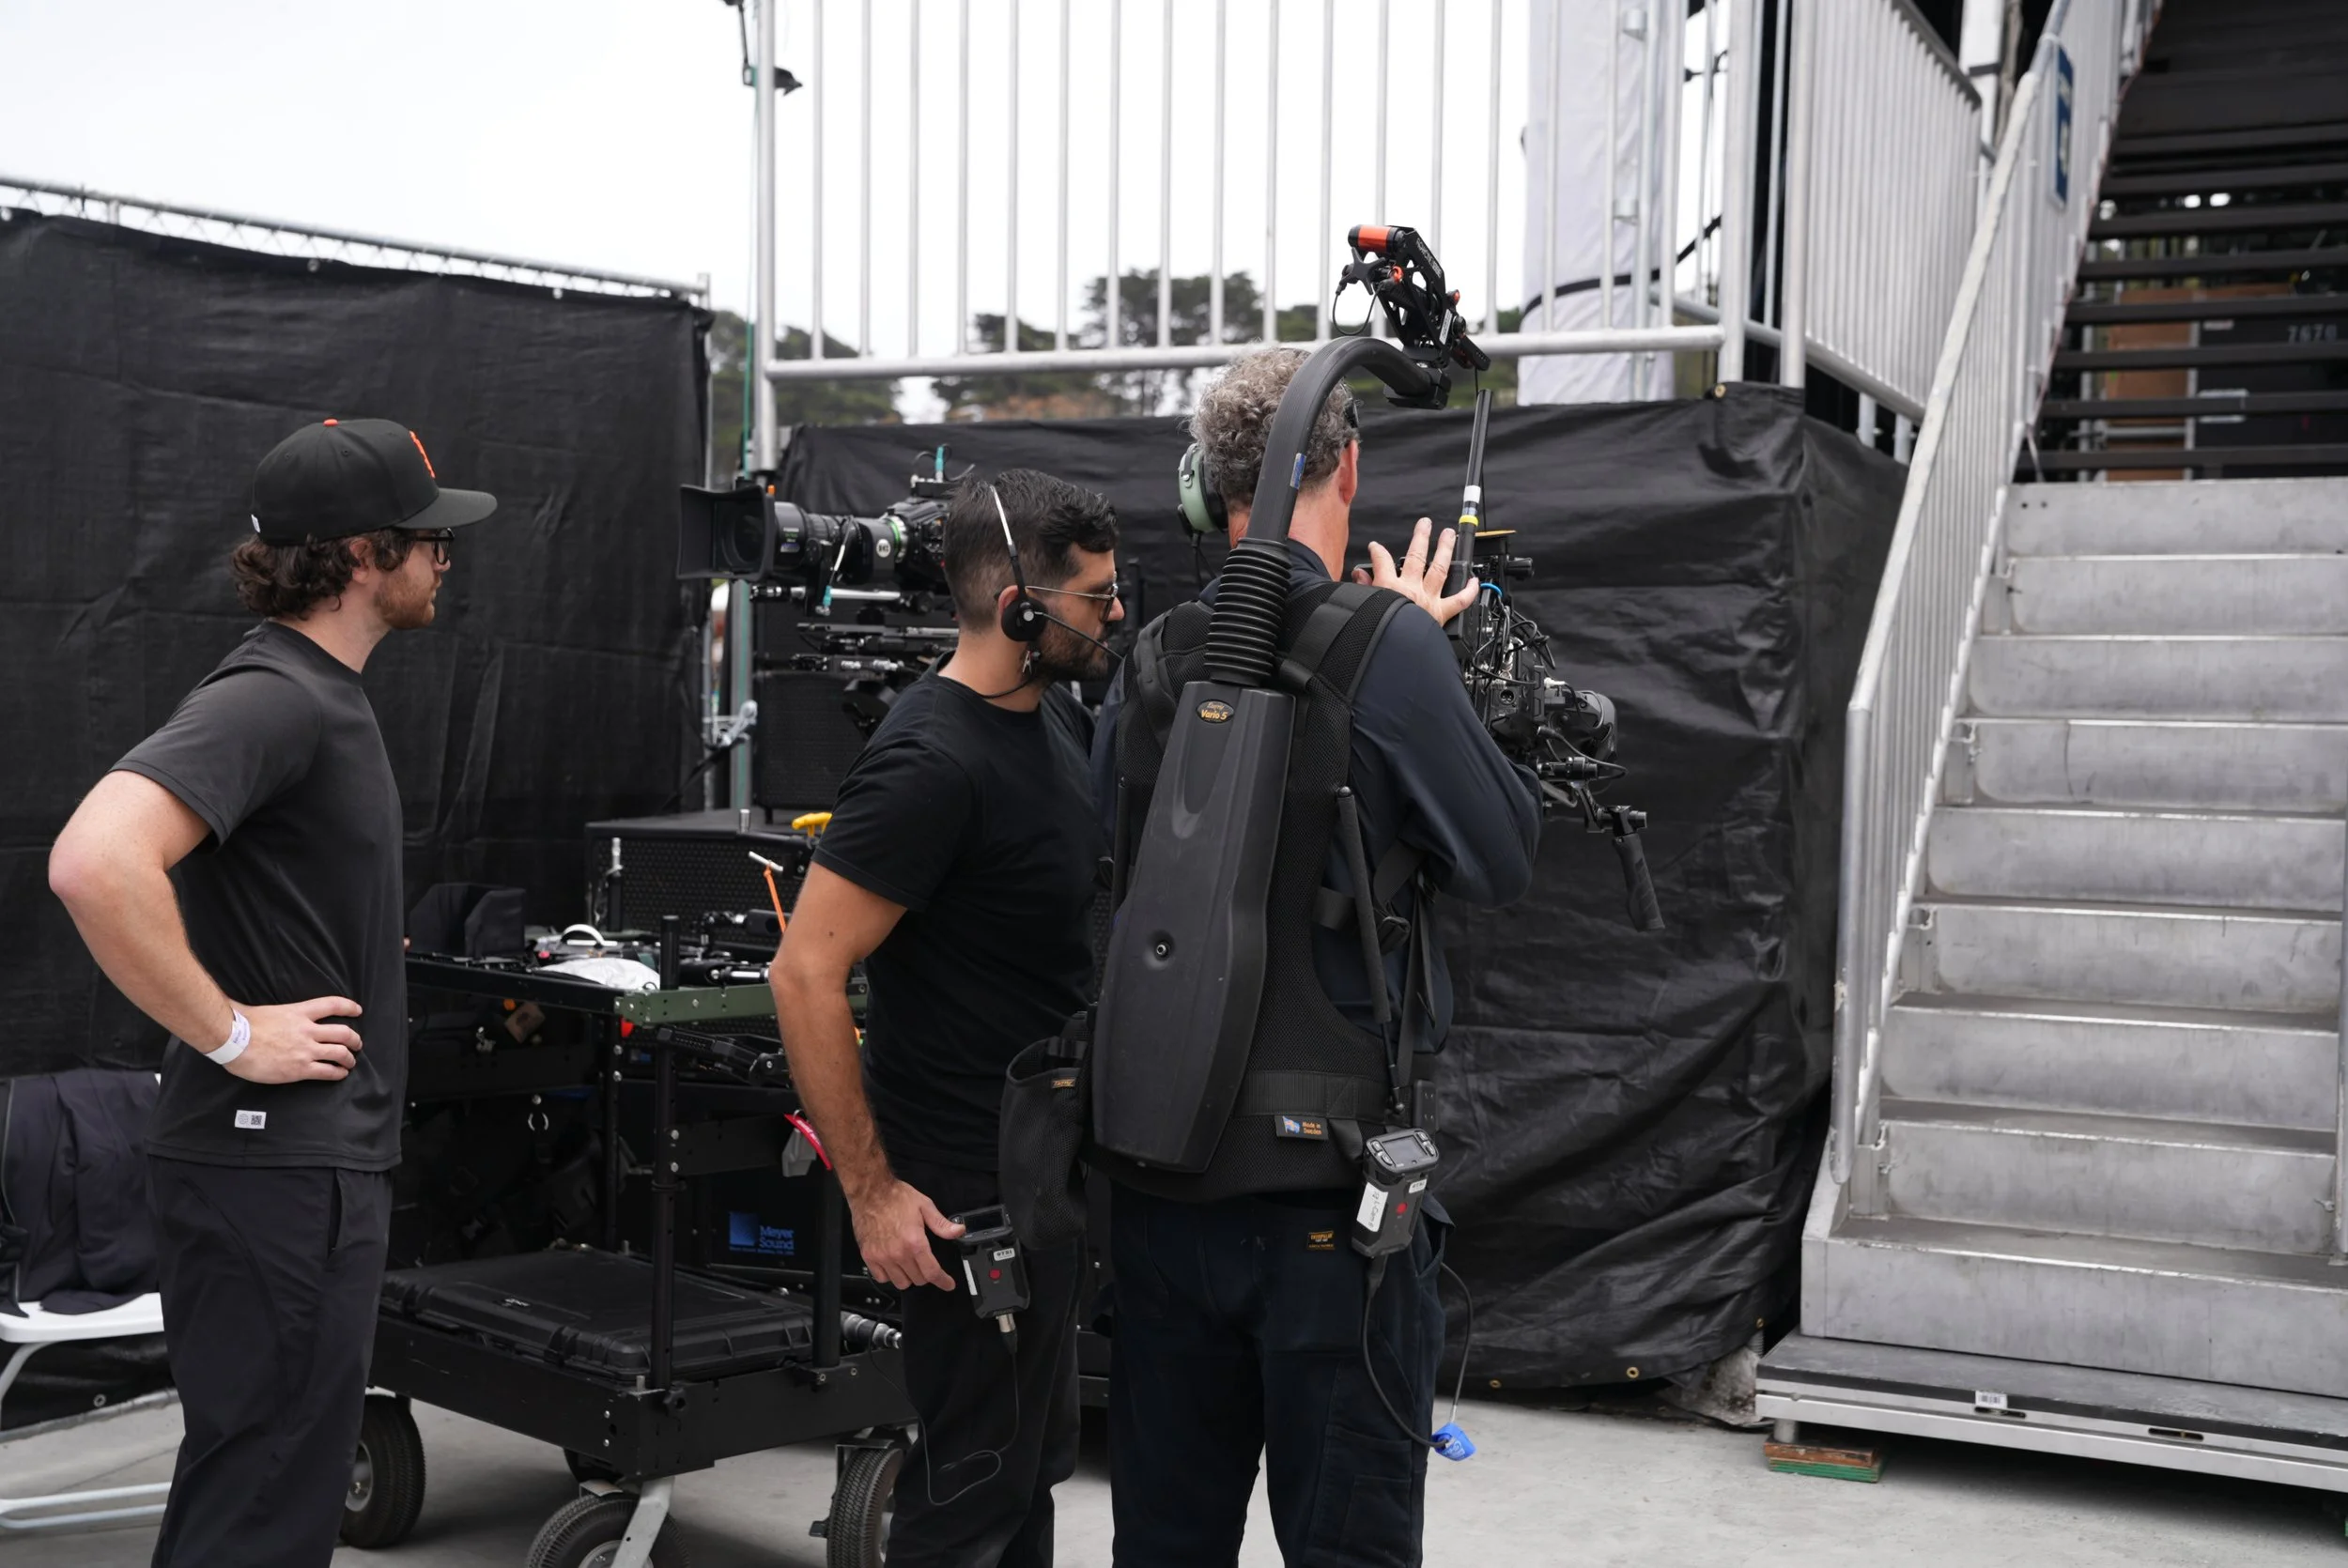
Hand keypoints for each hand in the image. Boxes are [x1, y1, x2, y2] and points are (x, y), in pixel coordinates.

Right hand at [223, 996, 364, 1083]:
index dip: (348, 1007)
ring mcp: (306, 1050)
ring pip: (340, 1053)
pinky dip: (338, 1073)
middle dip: (354, 1039)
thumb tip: (247, 1006)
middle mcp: (308, 1030)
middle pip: (343, 1032)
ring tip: (350, 1062)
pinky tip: (340, 1074)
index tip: (358, 1010)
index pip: (332, 1005)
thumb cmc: (241, 1024)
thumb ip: (268, 1010)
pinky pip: (327, 1071)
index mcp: (299, 1012)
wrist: (234, 1041)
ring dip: (349, 1058)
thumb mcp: (262, 1009)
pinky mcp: (301, 1068)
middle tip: (356, 1044)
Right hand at [847, 1177, 963, 1290]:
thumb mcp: (925, 1206)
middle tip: (926, 1263)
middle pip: (918, 1279)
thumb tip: (958, 1231)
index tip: (948, 1284)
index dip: (943, 1281)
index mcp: (915, 1242)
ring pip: (901, 1283)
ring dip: (908, 1276)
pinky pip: (882, 1278)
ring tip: (910, 1264)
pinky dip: (889, 1275)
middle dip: (926, 1274)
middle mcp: (898, 1253)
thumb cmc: (896, 1197)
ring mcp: (882, 1257)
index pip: (932, 1272)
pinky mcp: (869, 1256)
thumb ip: (941, 1224)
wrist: (870, 1191)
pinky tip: (893, 1264)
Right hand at [1352, 517, 1479, 626]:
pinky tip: (1474, 580)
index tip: (1375, 548)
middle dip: (1420, 537)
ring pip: (1439, 568)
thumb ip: (1362, 588)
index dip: (1377, 551)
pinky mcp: (1441, 614)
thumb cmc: (1377, 632)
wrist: (1394, 650)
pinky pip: (1459, 600)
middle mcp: (1411, 589)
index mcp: (1388, 587)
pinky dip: (1469, 590)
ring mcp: (1428, 599)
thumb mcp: (1362, 606)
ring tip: (1449, 535)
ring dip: (1445, 549)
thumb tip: (1359, 575)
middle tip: (1425, 524)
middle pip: (1416, 556)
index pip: (1381, 560)